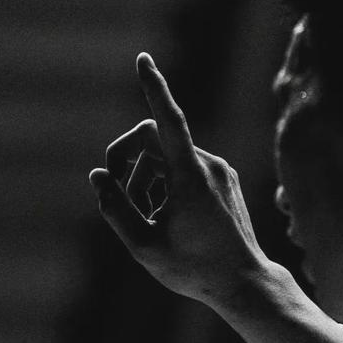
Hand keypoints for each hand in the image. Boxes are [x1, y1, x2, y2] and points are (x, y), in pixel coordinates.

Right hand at [89, 53, 267, 304]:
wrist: (243, 282)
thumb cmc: (194, 268)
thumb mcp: (144, 246)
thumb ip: (115, 209)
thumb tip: (99, 177)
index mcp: (192, 178)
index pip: (169, 122)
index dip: (155, 89)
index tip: (144, 60)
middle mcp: (210, 166)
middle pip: (153, 141)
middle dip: (127, 162)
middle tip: (113, 194)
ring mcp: (220, 171)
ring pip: (167, 157)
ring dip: (145, 179)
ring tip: (146, 218)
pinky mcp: (224, 180)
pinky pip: (184, 167)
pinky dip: (165, 183)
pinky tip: (165, 215)